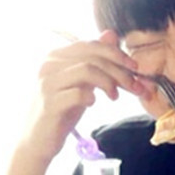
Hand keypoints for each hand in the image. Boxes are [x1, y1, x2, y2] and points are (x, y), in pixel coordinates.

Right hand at [20, 30, 145, 161]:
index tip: (135, 68)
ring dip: (109, 82)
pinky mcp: (49, 104)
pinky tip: (93, 103)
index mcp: (57, 56)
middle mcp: (49, 65)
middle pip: (93, 57)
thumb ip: (95, 59)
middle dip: (120, 71)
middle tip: (135, 86)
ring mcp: (47, 84)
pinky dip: (91, 97)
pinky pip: (78, 93)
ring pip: (87, 70)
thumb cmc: (62, 110)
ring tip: (115, 96)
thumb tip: (111, 33)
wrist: (39, 140)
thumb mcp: (82, 82)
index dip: (117, 54)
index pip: (92, 45)